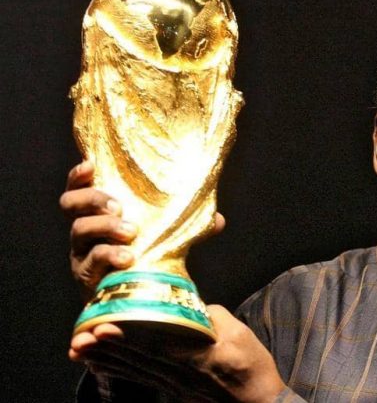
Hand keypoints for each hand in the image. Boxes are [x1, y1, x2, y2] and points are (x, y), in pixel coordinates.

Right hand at [60, 161, 225, 297]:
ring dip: (104, 227)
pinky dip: (109, 255)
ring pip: (79, 230)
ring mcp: (81, 253)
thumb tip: (218, 220)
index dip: (79, 175)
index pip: (80, 187)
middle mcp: (84, 229)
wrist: (139, 299)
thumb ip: (189, 226)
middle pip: (70, 204)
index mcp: (99, 213)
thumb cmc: (148, 258)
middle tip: (119, 207)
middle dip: (93, 200)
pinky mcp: (85, 275)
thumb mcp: (168, 237)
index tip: (91, 165)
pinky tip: (127, 258)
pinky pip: (90, 261)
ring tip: (131, 232)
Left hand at [70, 305, 285, 402]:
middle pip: (138, 357)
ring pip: (134, 368)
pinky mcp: (172, 389)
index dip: (128, 336)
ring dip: (106, 358)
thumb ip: (211, 316)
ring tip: (80, 348)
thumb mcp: (238, 333)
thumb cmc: (251, 367)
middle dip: (108, 346)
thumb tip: (190, 304)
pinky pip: (140, 378)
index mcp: (197, 355)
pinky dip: (118, 370)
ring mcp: (174, 383)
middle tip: (81, 335)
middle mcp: (180, 372)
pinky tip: (99, 364)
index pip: (156, 344)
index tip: (104, 326)